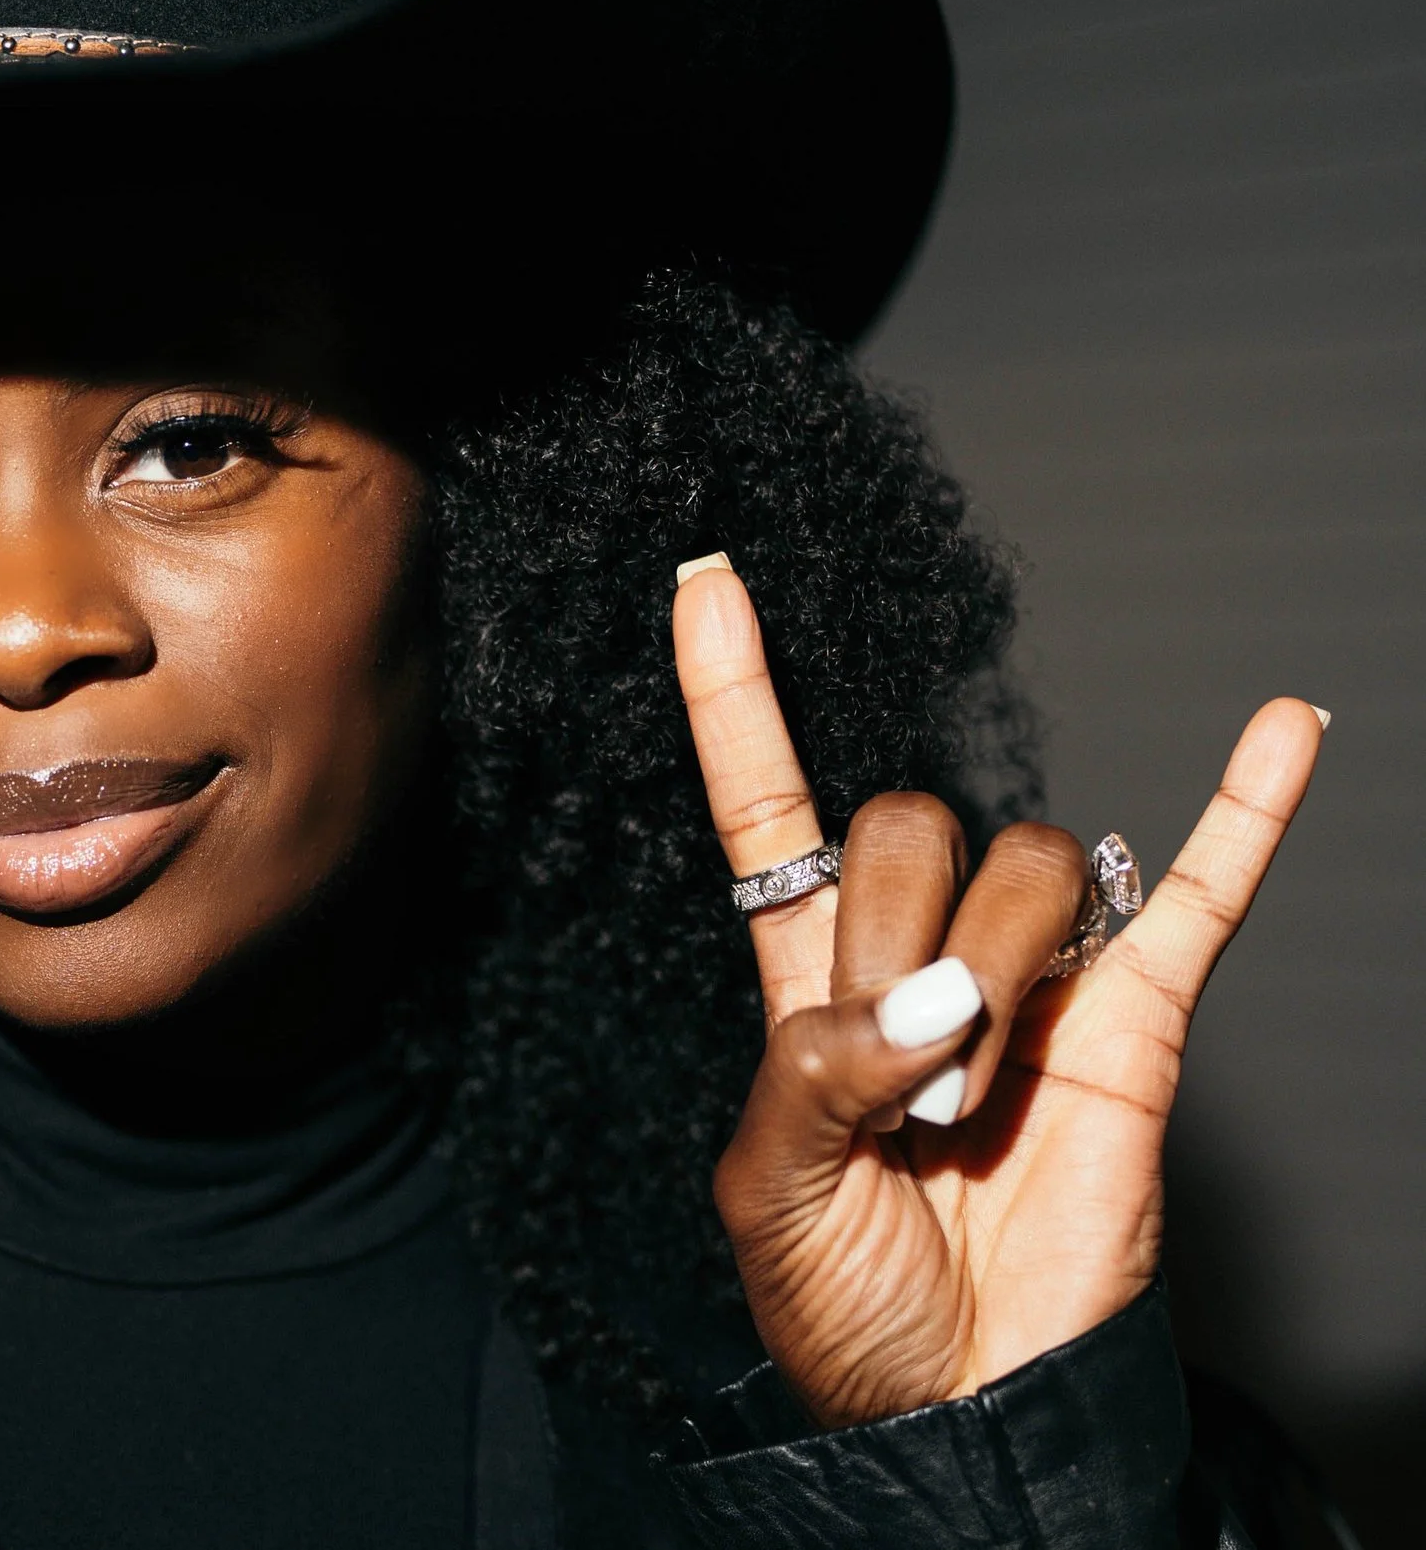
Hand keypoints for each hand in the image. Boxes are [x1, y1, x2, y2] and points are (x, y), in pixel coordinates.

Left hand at [674, 557, 1325, 1427]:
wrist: (964, 1407)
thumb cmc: (850, 1302)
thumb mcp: (769, 1193)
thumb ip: (811, 1076)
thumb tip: (924, 1001)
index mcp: (812, 973)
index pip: (768, 801)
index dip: (733, 696)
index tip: (706, 584)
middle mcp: (922, 948)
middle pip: (908, 825)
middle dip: (897, 944)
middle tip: (902, 1083)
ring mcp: (1036, 977)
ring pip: (1023, 865)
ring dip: (996, 987)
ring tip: (973, 1105)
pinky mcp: (1139, 1024)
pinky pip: (1196, 895)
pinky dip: (1245, 813)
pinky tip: (1284, 731)